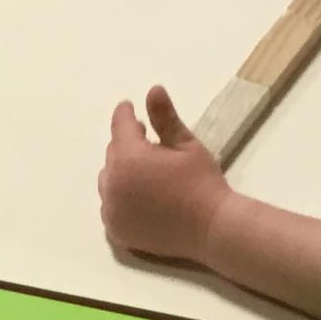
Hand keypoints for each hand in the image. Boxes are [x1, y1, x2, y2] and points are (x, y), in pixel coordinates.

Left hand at [99, 87, 231, 261]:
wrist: (212, 229)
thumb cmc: (203, 183)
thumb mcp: (187, 145)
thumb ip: (165, 118)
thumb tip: (153, 89)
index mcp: (129, 157)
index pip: (120, 126)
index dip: (126, 114)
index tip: (129, 107)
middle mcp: (113, 183)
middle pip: (113, 153)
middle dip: (127, 145)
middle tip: (147, 142)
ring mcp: (112, 210)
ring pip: (109, 180)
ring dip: (122, 172)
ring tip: (145, 173)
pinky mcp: (117, 230)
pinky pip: (110, 206)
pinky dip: (120, 197)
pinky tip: (138, 196)